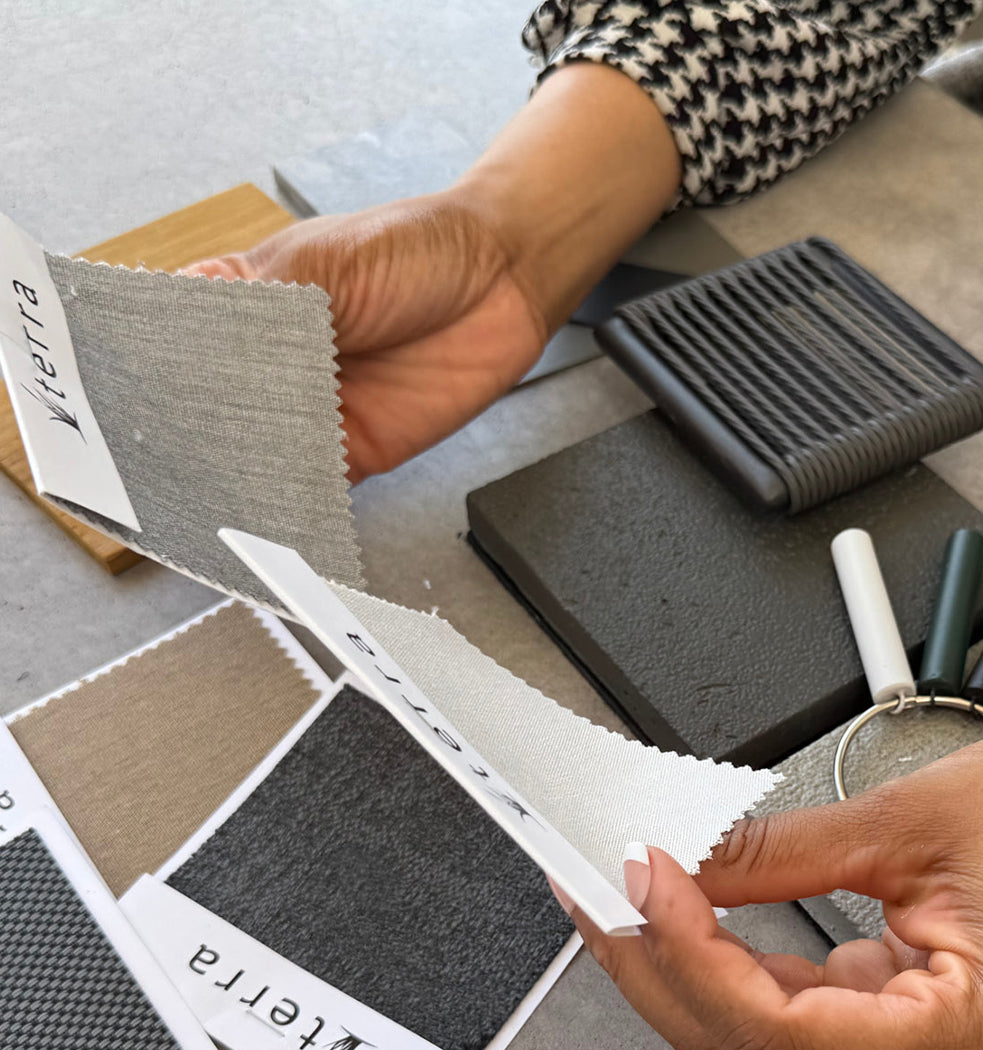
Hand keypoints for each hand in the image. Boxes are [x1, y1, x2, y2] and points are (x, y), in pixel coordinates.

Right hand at [183, 63, 681, 481]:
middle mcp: (264, 363)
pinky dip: (288, 504)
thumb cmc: (415, 249)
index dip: (145, 375)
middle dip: (183, 438)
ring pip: (250, 457)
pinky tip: (265, 513)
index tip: (123, 401)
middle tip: (154, 463)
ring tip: (201, 494)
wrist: (504, 277)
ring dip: (230, 477)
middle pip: (203, 413)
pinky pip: (310, 489)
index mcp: (237, 303)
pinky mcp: (354, 451)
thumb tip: (192, 349)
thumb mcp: (324, 265)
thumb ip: (261, 310)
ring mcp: (307, 411)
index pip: (169, 347)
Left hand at [564, 717, 982, 1049]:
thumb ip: (779, 853)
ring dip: (690, 967)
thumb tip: (681, 860)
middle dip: (664, 966)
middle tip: (598, 882)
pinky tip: (692, 913)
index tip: (636, 877)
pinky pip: (801, 1021)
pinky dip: (740, 966)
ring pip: (767, 1045)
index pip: (778, 1037)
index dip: (688, 957)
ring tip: (630, 888)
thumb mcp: (911, 820)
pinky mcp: (915, 1042)